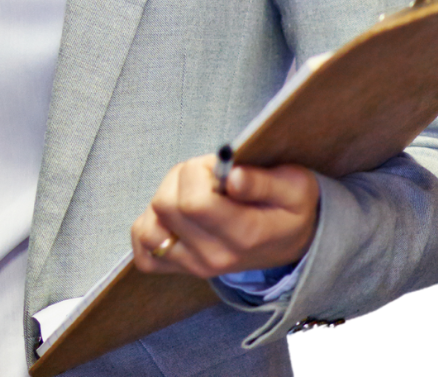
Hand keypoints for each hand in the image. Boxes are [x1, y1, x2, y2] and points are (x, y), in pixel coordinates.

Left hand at [131, 154, 319, 278]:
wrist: (293, 240)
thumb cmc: (290, 206)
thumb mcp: (294, 185)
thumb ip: (262, 180)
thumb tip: (233, 177)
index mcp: (243, 235)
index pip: (193, 202)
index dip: (197, 172)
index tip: (219, 169)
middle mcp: (214, 257)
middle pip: (165, 207)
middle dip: (179, 180)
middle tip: (207, 179)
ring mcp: (195, 266)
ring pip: (148, 228)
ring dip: (163, 201)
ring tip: (193, 196)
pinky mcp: (181, 267)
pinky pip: (144, 252)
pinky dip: (149, 228)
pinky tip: (174, 216)